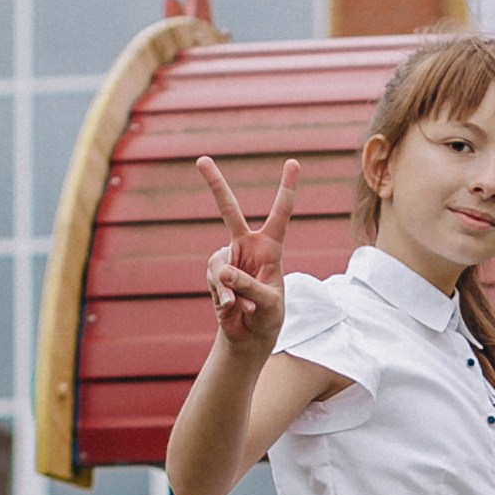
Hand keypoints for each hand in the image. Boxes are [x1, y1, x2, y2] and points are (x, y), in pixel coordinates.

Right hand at [199, 155, 296, 354]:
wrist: (250, 335)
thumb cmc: (269, 315)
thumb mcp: (268, 303)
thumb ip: (248, 285)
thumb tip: (223, 271)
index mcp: (271, 247)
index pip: (280, 213)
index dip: (287, 188)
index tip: (293, 162)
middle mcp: (247, 246)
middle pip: (229, 210)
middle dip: (215, 185)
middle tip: (202, 159)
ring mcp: (228, 259)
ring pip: (220, 263)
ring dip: (231, 287)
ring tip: (243, 304)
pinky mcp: (214, 274)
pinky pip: (214, 280)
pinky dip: (224, 296)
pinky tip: (233, 307)